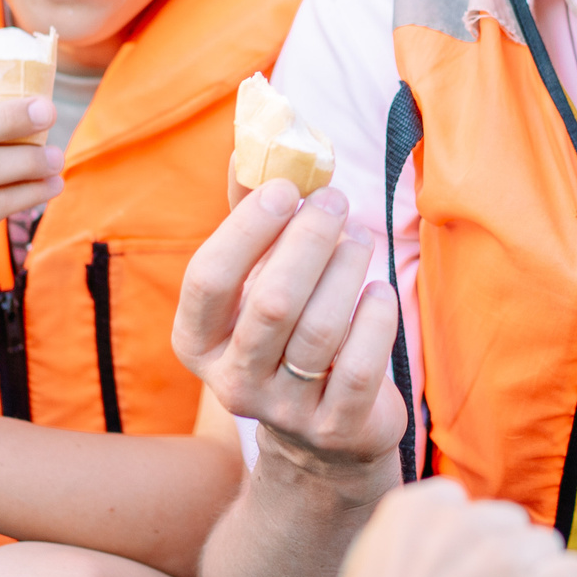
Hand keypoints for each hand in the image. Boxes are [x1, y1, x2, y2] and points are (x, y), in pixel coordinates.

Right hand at [174, 181, 404, 471]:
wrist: (324, 430)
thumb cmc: (286, 331)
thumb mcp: (257, 278)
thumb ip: (250, 216)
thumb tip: (251, 146)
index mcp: (197, 340)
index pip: (206, 279)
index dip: (247, 228)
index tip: (288, 188)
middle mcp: (232, 382)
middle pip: (271, 303)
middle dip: (310, 241)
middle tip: (337, 202)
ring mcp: (284, 412)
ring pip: (320, 330)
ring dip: (346, 269)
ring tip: (359, 239)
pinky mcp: (336, 427)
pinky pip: (360, 365)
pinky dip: (375, 318)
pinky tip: (379, 293)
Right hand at [310, 479, 576, 576]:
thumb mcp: (366, 575)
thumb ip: (403, 558)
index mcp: (412, 508)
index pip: (461, 502)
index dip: (465, 541)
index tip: (459, 574)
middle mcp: (460, 518)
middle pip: (511, 522)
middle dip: (505, 557)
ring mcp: (499, 553)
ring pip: (546, 546)